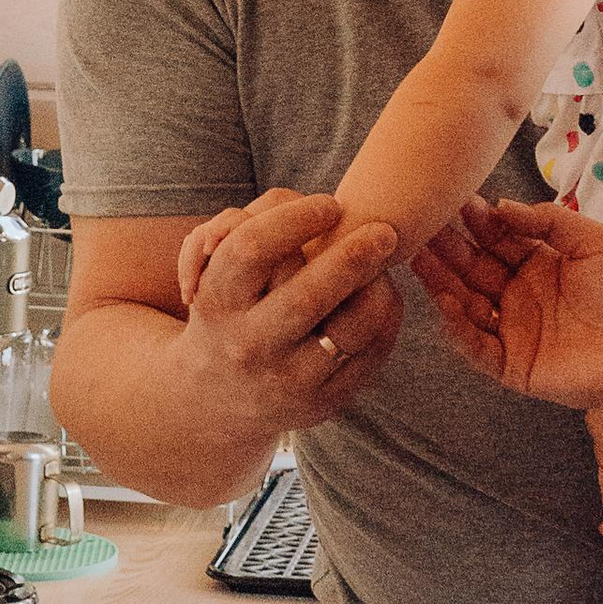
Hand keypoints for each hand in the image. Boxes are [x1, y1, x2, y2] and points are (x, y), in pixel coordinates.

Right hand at [177, 192, 402, 433]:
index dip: (295, 218)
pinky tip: (383, 297)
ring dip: (378, 288)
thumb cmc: (229, 310)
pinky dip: (387, 318)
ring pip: (351, 328)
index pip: (252, 249)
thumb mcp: (216, 271)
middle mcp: (249, 345)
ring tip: (384, 264)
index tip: (330, 203)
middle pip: (308, 294)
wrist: (217, 398)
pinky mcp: (324, 402)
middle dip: (353, 256)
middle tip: (385, 230)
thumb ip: (245, 226)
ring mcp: (288, 380)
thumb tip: (295, 201)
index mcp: (217, 302)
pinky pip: (371, 353)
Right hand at [414, 196, 602, 410]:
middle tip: (419, 225)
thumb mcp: (596, 241)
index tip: (452, 200)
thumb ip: (551, 220)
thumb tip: (502, 206)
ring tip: (417, 257)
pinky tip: (443, 301)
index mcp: (539, 263)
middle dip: (447, 247)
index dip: (475, 222)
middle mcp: (519, 294)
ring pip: (465, 302)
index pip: (496, 238)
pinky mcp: (510, 364)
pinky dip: (456, 325)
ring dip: (441, 280)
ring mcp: (513, 329)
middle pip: (473, 267)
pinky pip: (474, 345)